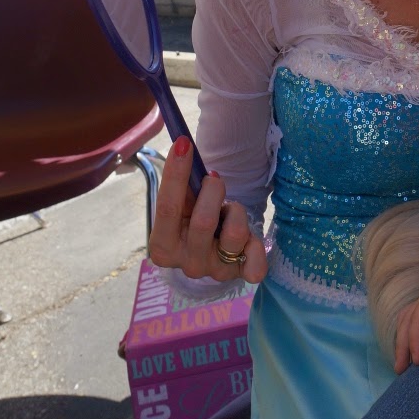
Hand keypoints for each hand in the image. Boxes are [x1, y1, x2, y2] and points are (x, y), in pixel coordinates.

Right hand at [148, 137, 266, 284]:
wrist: (212, 249)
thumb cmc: (193, 218)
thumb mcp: (182, 206)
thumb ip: (181, 186)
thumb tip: (183, 147)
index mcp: (163, 247)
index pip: (166, 208)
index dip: (175, 174)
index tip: (183, 143)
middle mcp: (187, 264)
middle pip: (203, 222)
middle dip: (213, 190)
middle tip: (213, 180)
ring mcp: (214, 273)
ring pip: (235, 234)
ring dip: (235, 210)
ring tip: (229, 210)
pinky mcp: (239, 276)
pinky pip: (256, 265)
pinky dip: (256, 244)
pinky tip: (247, 237)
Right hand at [394, 254, 418, 374]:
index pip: (418, 318)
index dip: (415, 340)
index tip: (418, 361)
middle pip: (407, 321)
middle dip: (402, 345)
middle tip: (400, 370)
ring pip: (407, 321)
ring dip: (402, 341)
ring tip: (402, 364)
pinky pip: (416, 322)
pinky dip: (411, 336)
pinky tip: (415, 351)